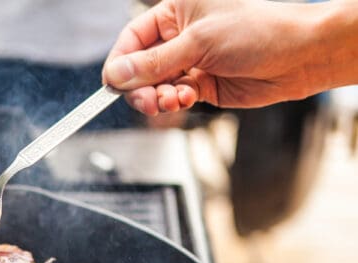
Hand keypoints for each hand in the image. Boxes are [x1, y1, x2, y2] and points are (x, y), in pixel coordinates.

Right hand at [102, 0, 353, 115]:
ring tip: (171, 100)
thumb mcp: (198, 43)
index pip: (133, 38)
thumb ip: (153, 63)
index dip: (120, 62)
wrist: (298, 57)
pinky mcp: (199, 85)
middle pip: (139, 67)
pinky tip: (186, 99)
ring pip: (154, 86)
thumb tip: (115, 74)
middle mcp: (178, 37)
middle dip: (139, 86)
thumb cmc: (257, 31)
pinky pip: (172, 97)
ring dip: (157, 97)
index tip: (113, 84)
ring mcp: (189, 63)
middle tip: (147, 100)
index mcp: (175, 12)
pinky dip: (174, 102)